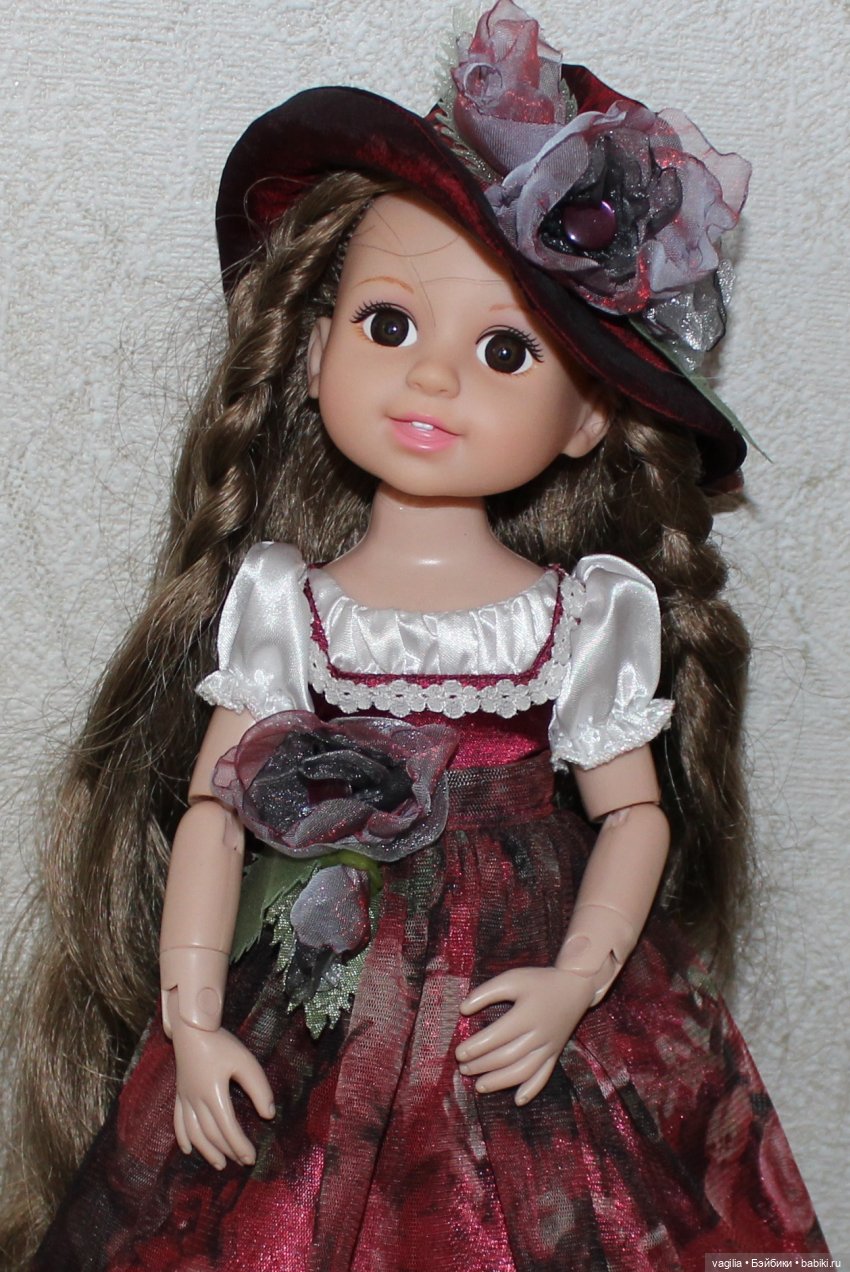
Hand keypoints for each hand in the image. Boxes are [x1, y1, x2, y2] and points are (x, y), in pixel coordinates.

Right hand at [169, 1001, 274, 1169]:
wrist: (191, 1027)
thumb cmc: (221, 1044)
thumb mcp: (246, 1062)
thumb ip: (259, 1088)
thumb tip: (269, 1114)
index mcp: (213, 1094)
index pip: (228, 1128)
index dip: (239, 1146)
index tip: (251, 1157)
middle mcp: (196, 1100)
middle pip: (211, 1134)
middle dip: (228, 1151)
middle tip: (242, 1162)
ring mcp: (185, 1098)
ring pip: (193, 1133)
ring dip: (206, 1151)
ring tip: (219, 1164)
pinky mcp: (179, 1093)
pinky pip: (178, 1121)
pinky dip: (183, 1138)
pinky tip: (188, 1150)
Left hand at [455, 966, 595, 1105]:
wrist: (575, 986)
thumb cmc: (540, 981)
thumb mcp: (512, 978)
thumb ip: (487, 992)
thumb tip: (463, 1009)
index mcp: (526, 1015)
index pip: (496, 1037)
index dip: (476, 1047)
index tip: (458, 1053)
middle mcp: (538, 1035)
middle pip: (506, 1056)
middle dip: (482, 1065)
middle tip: (463, 1069)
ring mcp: (549, 1047)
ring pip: (523, 1071)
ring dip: (500, 1082)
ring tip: (479, 1086)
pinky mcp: (555, 1054)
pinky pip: (544, 1076)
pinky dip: (531, 1090)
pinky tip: (518, 1100)